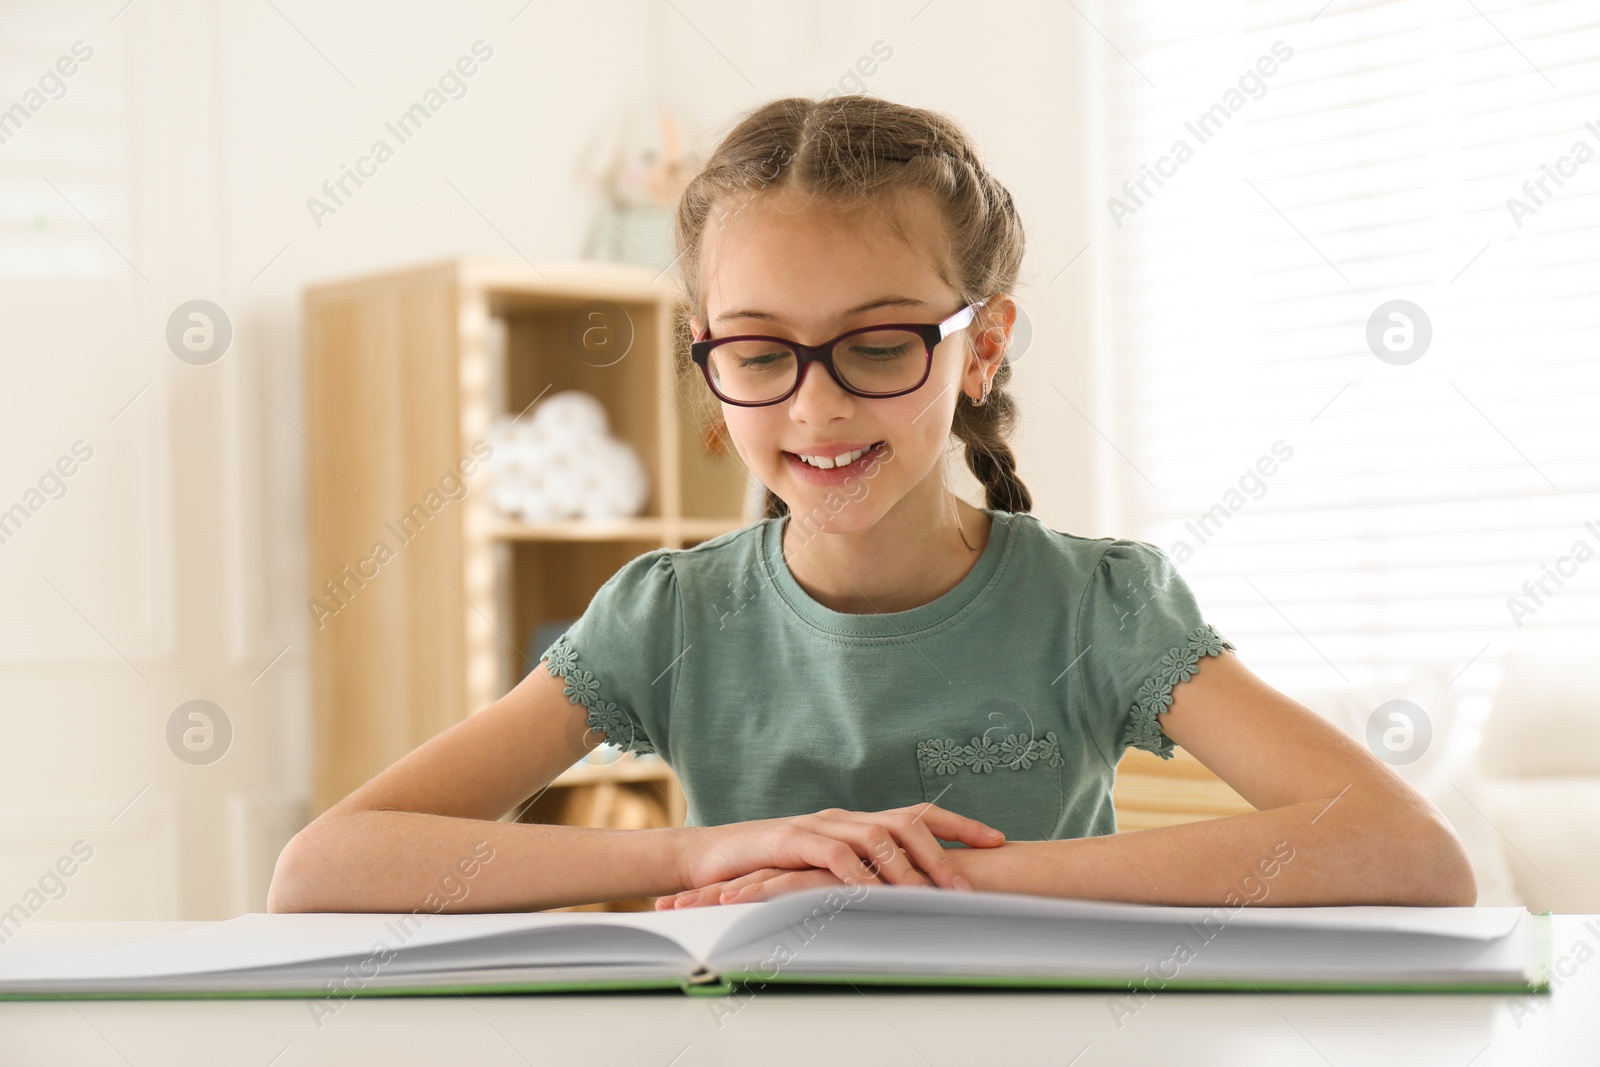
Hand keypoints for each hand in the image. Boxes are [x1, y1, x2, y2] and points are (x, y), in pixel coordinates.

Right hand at [664, 804, 1003, 907]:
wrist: (711, 859)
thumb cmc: (770, 869)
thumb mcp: (823, 874)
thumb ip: (863, 878)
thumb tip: (912, 898)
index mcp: (856, 823)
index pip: (917, 815)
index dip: (959, 825)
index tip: (999, 839)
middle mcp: (843, 818)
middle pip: (904, 822)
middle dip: (941, 851)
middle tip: (967, 886)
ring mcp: (817, 825)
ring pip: (873, 836)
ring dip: (904, 867)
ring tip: (929, 894)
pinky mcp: (789, 841)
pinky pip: (829, 854)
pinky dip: (854, 873)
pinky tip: (871, 893)